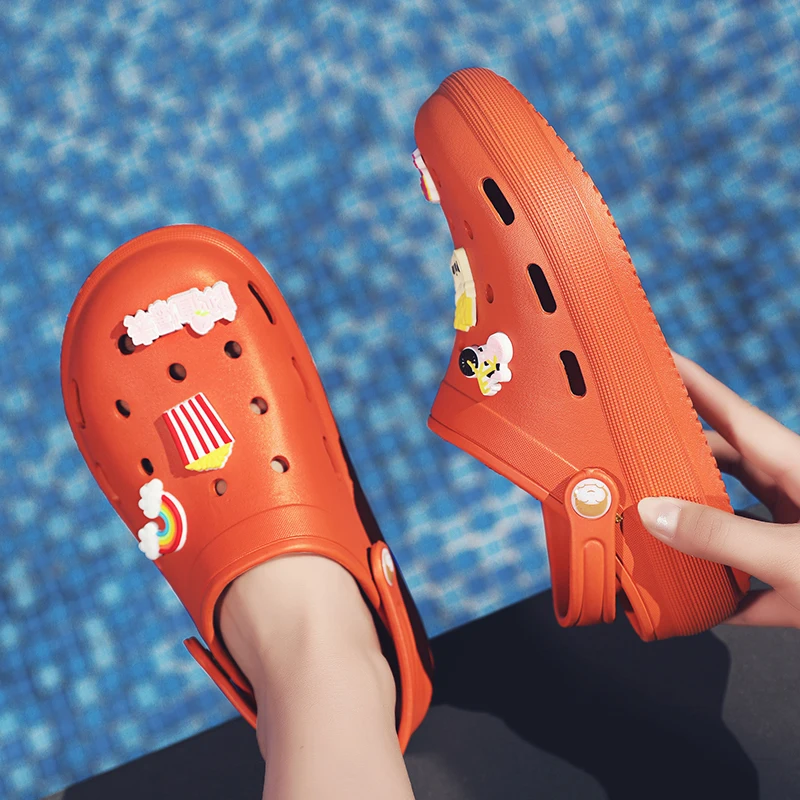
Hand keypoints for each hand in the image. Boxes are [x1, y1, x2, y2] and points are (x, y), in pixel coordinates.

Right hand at [637, 352, 799, 627]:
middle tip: (628, 463)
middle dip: (673, 463)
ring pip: (732, 522)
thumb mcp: (797, 556)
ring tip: (651, 538)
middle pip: (719, 466)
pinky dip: (727, 595)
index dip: (687, 380)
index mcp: (793, 465)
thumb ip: (721, 537)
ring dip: (694, 533)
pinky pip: (753, 581)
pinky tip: (700, 609)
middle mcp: (794, 492)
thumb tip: (655, 514)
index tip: (651, 359)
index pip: (725, 410)